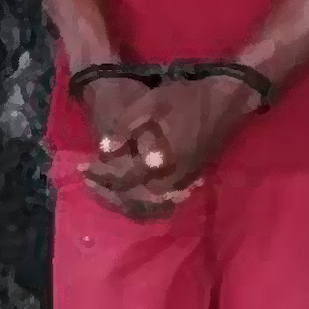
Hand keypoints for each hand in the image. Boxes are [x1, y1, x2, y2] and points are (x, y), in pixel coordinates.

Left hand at [67, 73, 186, 220]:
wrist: (227, 102)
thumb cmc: (187, 99)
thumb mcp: (150, 104)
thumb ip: (124, 128)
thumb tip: (104, 150)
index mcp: (158, 165)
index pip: (120, 179)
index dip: (98, 174)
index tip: (82, 168)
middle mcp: (169, 183)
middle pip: (131, 201)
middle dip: (107, 192)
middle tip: (89, 182)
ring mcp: (181, 187)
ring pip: (146, 208)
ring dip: (123, 202)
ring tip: (106, 190)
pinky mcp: (188, 184)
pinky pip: (160, 204)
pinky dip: (141, 204)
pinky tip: (131, 193)